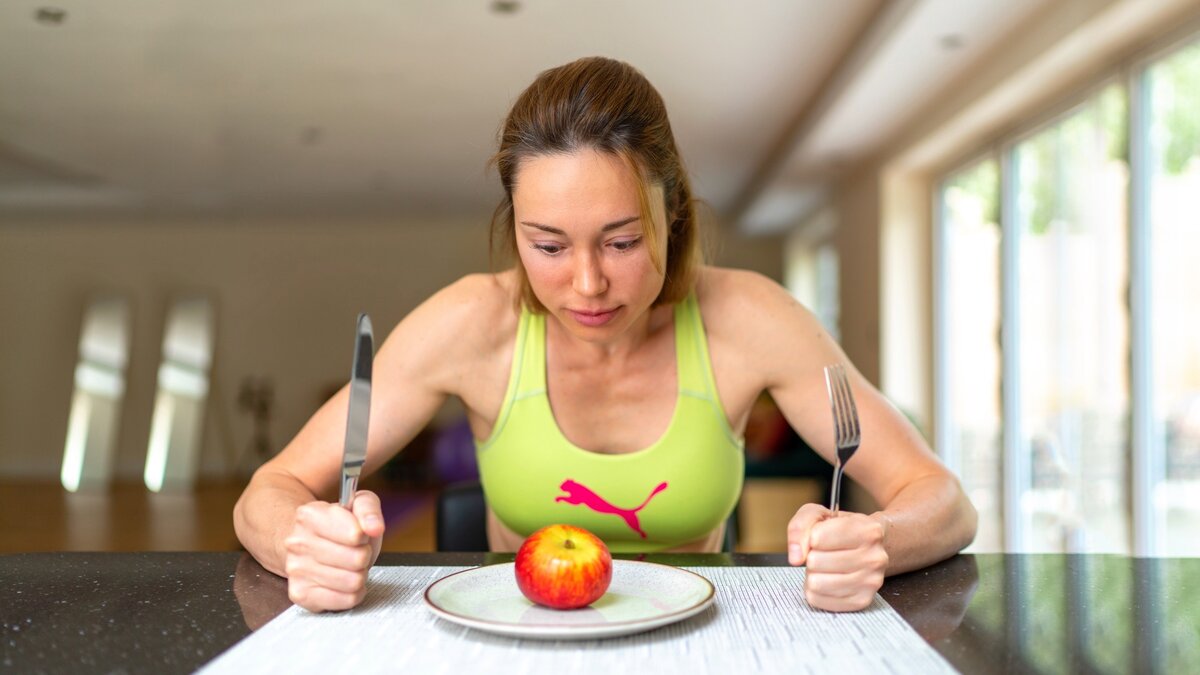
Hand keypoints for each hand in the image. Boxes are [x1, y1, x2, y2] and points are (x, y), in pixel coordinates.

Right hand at [283, 490, 385, 611]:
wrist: (307, 544)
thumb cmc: (337, 527)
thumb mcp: (355, 506)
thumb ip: (369, 510)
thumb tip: (374, 528)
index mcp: (309, 515)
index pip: (356, 534)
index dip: (364, 535)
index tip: (357, 534)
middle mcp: (297, 543)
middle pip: (357, 559)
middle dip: (363, 556)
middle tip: (354, 551)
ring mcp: (296, 570)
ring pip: (353, 582)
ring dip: (358, 574)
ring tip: (348, 566)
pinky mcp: (301, 594)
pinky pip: (346, 600)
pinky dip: (353, 593)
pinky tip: (344, 583)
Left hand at [786, 503, 887, 611]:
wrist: (867, 547)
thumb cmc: (840, 530)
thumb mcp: (819, 515)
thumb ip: (800, 527)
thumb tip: (796, 557)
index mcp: (868, 530)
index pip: (817, 538)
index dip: (810, 537)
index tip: (818, 537)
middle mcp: (874, 557)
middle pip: (815, 561)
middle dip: (812, 556)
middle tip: (823, 553)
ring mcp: (870, 582)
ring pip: (816, 583)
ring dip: (813, 574)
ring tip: (825, 566)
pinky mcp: (861, 601)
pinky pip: (818, 599)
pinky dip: (815, 590)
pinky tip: (826, 579)